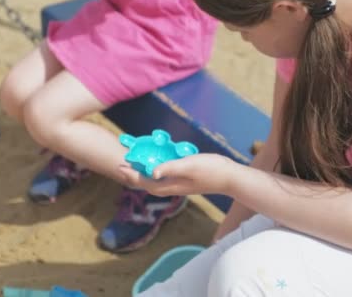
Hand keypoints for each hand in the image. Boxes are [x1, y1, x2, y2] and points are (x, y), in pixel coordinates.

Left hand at [118, 154, 239, 196]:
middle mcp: (175, 187)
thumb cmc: (212, 169)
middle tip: (124, 167)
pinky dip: (158, 173)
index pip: (146, 182)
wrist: (231, 178)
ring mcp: (182, 185)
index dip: (132, 176)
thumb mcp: (189, 165)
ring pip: (157, 183)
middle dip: (135, 178)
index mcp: (173, 184)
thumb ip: (170, 168)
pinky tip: (160, 164)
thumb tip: (152, 172)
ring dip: (145, 176)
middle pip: (149, 185)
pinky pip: (167, 178)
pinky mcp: (188, 181)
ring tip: (137, 167)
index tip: (120, 168)